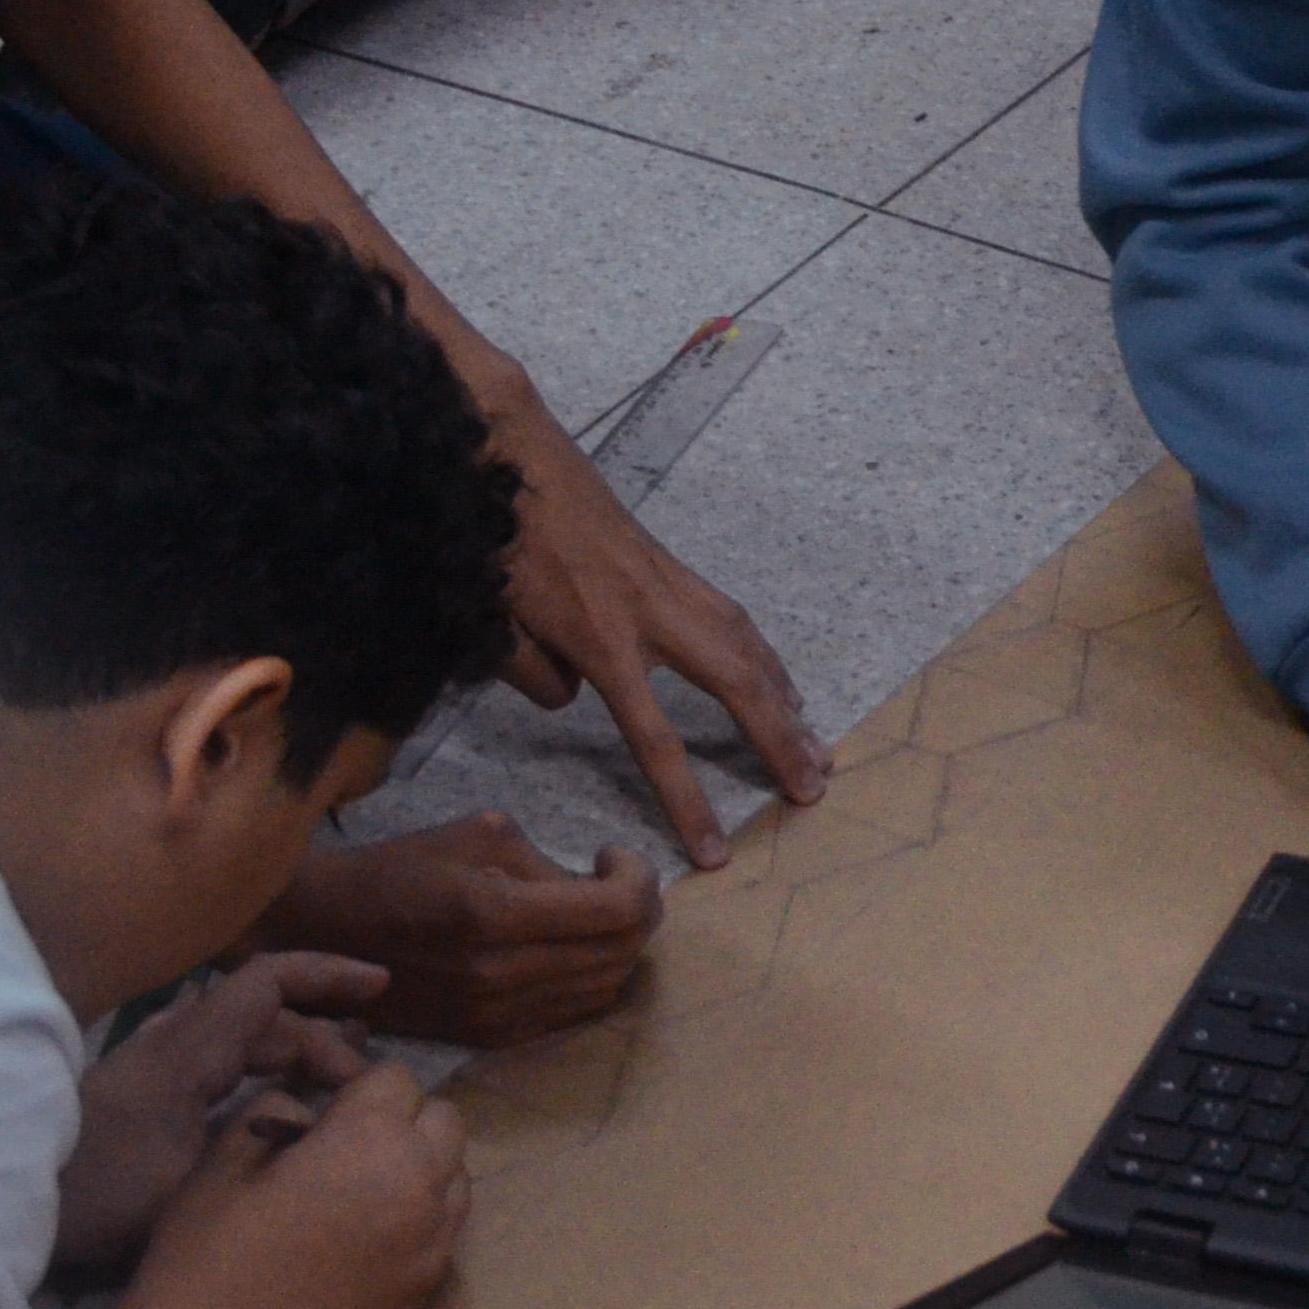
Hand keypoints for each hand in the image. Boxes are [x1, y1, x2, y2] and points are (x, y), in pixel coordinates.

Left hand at [51, 952, 383, 1279]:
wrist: (1, 1208)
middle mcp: (168, 1043)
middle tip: (364, 1074)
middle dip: (320, 1030)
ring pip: (232, 1030)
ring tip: (333, 1064)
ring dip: (285, 1041)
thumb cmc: (96, 1200)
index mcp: (188, 1053)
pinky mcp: (132, 1090)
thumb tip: (315, 1122)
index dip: (327, 977)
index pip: (267, 984)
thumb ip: (258, 1144)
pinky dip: (248, 1054)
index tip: (379, 993)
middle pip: (259, 1011)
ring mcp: (146, 1063)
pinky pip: (206, 1049)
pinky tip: (259, 1077)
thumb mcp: (188, 1186)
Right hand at [128, 1062, 470, 1308]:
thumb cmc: (213, 1240)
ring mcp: (432, 1240)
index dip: (362, 1089)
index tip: (330, 1113)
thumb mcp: (232, 1149)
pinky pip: (446, 1230)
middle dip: (405, 1121)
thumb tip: (314, 1110)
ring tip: (365, 1191)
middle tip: (351, 1147)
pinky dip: (422, 1219)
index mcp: (372, 1137)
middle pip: (444, 1121)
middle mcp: (420, 1182)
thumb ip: (282, 1107)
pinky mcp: (427, 1287)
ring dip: (423, 1168)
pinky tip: (371, 1237)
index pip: (399, 1078)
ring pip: (456, 1175)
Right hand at [261, 814, 659, 1046]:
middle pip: (622, 952)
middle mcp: (500, 975)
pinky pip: (571, 1013)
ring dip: (618, 947)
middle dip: (638, 909)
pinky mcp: (487, 1038)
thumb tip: (595, 887)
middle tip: (616, 880)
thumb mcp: (478, 835)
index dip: (639, 878)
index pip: (617, 910)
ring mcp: (495, 1015)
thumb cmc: (399, 870)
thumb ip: (547, 862)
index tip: (612, 855)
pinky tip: (567, 948)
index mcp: (495, 914)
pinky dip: (589, 977)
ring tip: (594, 912)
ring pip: (604, 988)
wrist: (322, 934)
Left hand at [477, 382, 824, 868]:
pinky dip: (765, 658)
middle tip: (814, 787)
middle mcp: (651, 615)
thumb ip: (531, 674)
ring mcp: (669, 586)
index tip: (714, 850)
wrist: (515, 458)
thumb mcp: (493, 622)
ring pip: (747, 648)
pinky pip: (735, 622)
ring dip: (786, 700)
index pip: (656, 738)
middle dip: (780, 740)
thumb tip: (566, 700)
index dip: (687, 798)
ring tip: (815, 744)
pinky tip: (779, 682)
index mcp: (602, 640)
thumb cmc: (496, 541)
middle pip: (736, 686)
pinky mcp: (673, 569)